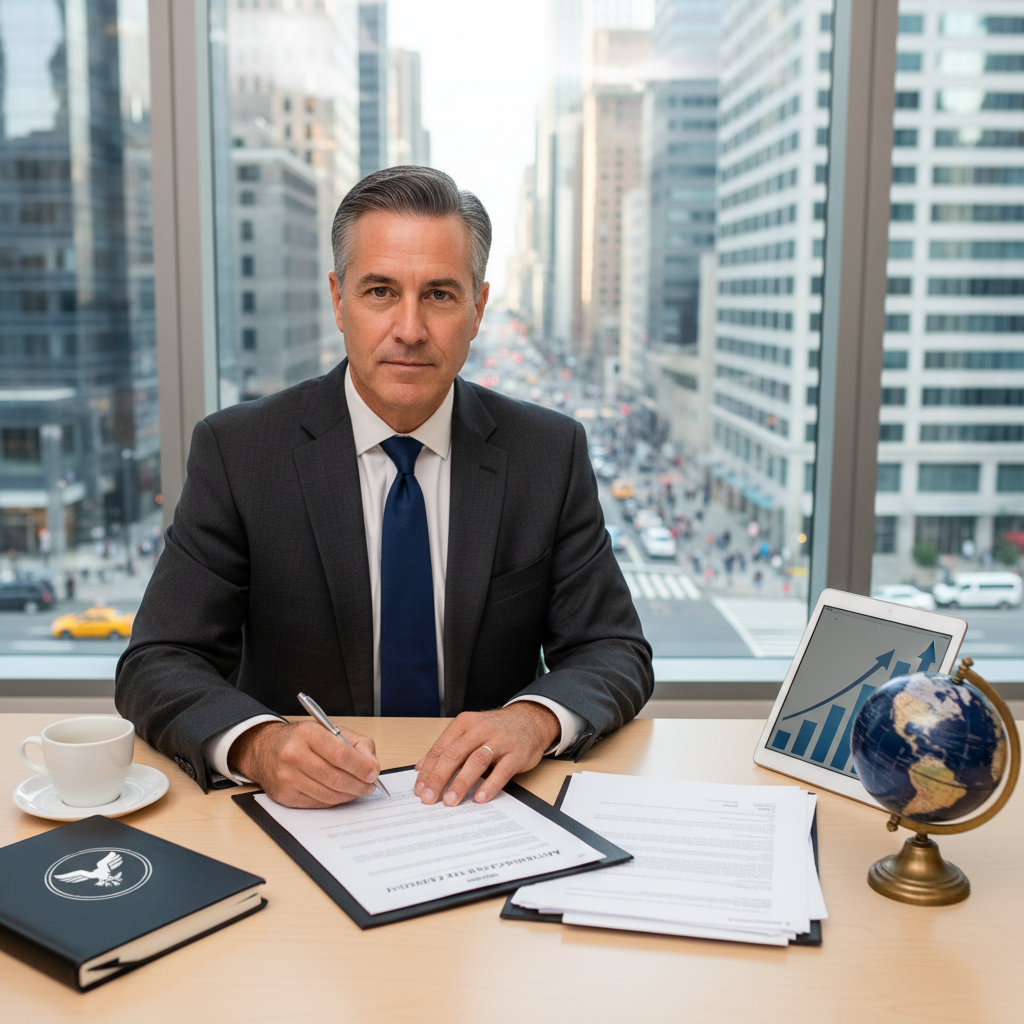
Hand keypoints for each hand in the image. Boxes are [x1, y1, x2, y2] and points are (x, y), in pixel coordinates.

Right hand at [228, 720, 380, 807]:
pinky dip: (334, 800)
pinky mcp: (284, 795)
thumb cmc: (302, 739)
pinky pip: (318, 803)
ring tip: (359, 790)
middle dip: (359, 784)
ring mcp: (286, 778)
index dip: (361, 766)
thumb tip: (372, 766)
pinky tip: (342, 794)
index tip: (373, 773)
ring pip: (328, 794)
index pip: (340, 754)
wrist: (265, 748)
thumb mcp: (330, 730)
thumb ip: (358, 744)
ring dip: (349, 795)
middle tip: (370, 785)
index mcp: (307, 734)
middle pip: (335, 778)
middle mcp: (293, 755)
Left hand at [413, 702, 559, 806]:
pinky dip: (489, 785)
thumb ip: (447, 748)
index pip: (441, 748)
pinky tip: (480, 797)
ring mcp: (500, 740)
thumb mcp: (470, 731)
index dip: (428, 770)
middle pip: (455, 754)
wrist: (531, 719)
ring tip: (450, 800)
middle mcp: (480, 729)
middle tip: (429, 798)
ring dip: (461, 783)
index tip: (420, 789)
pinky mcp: (517, 753)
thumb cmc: (496, 729)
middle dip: (439, 778)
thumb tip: (420, 768)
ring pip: (476, 761)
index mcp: (465, 723)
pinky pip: (502, 771)